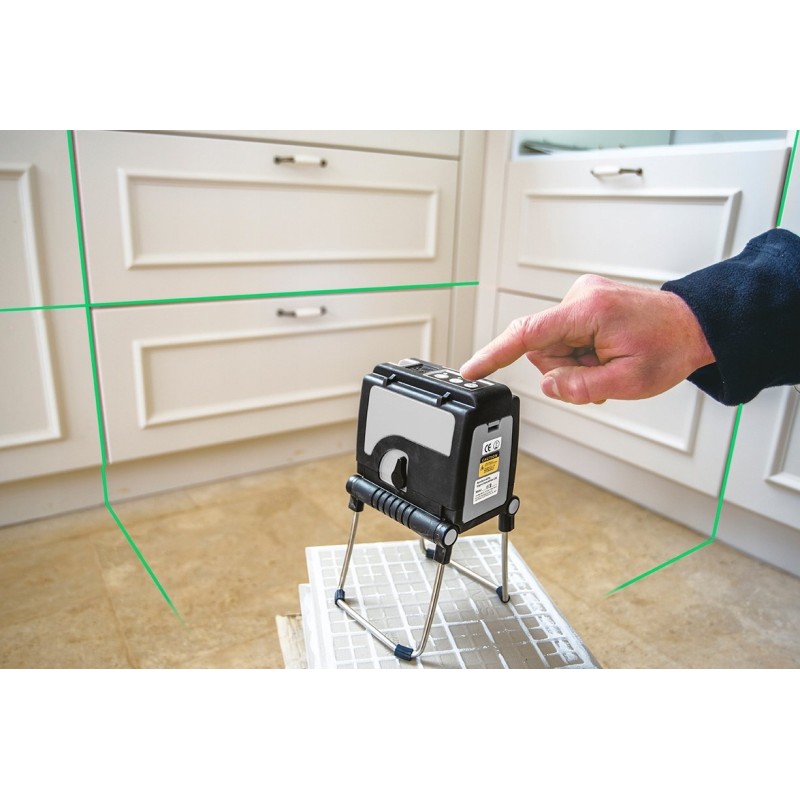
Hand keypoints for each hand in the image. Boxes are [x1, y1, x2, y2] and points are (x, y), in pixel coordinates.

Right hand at [460, 275, 714, 403]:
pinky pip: (565, 338)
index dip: (493, 354)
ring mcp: (581, 297)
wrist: (694, 326)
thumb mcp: (628, 382)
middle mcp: (579, 297)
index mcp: (587, 311)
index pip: (526, 333)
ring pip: (553, 347)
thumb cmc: (669, 347)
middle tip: (602, 373)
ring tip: (608, 362)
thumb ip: (580, 387)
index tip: (471, 370)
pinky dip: (580, 354)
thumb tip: (549, 386)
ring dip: (575, 364)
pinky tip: (605, 353)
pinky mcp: (584, 303)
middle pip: (542, 348)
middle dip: (564, 370)